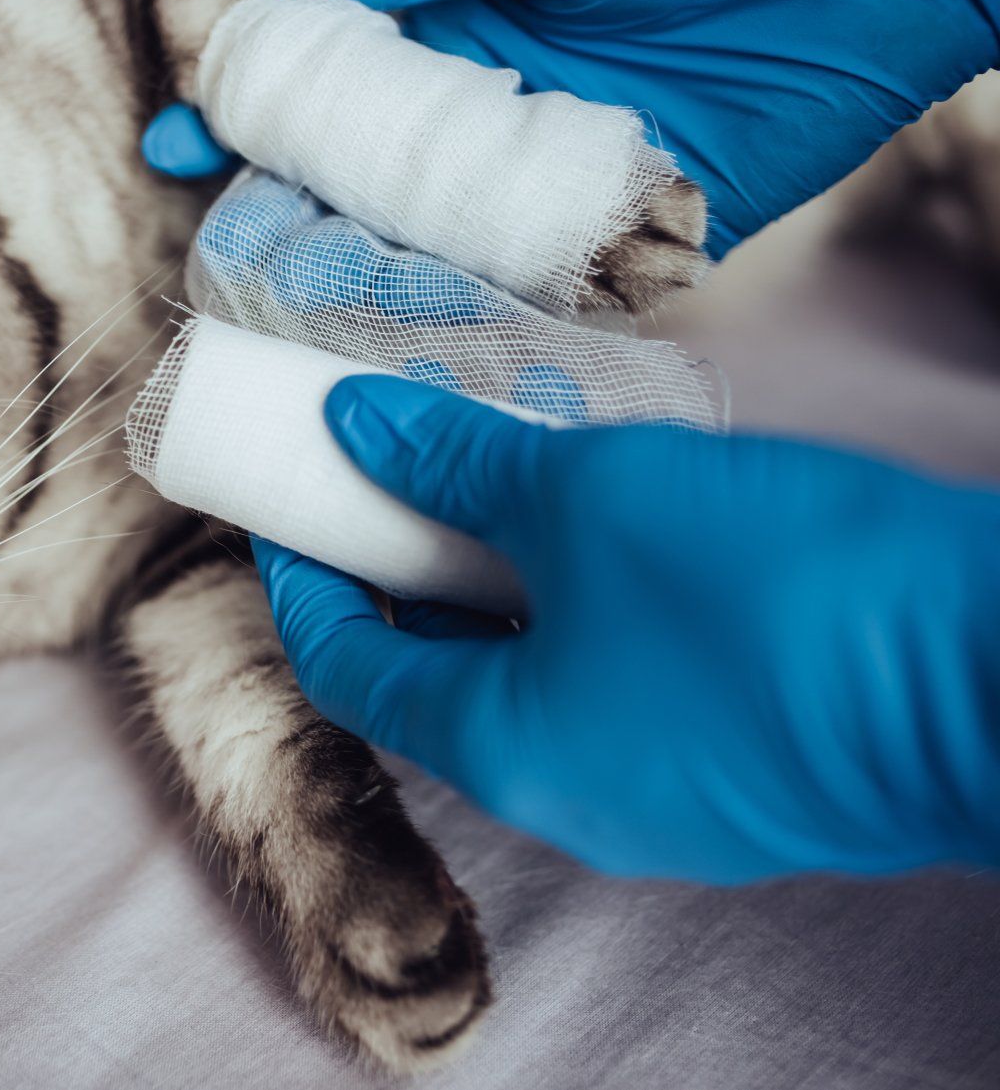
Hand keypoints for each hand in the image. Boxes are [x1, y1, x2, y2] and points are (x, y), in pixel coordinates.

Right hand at [148, 0, 999, 253]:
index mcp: (475, 21)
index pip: (339, 79)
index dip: (255, 108)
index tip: (177, 136)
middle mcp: (506, 107)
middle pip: (377, 176)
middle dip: (291, 209)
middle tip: (214, 246)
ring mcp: (567, 175)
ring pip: (448, 244)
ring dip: (375, 277)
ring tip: (294, 311)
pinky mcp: (647, 229)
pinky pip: (554, 288)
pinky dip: (494, 318)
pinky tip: (420, 346)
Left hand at [259, 375, 999, 882]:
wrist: (996, 675)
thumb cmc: (769, 593)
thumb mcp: (587, 497)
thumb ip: (455, 465)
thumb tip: (356, 425)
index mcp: (503, 754)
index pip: (348, 669)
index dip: (307, 575)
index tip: (294, 491)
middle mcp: (573, 798)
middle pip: (442, 676)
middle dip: (410, 564)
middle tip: (401, 460)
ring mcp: (670, 794)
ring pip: (542, 674)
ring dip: (506, 575)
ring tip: (507, 466)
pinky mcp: (750, 762)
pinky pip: (626, 679)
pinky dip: (590, 601)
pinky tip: (618, 518)